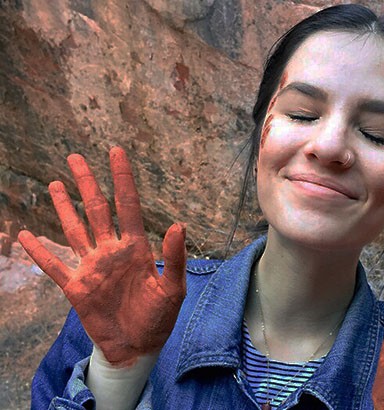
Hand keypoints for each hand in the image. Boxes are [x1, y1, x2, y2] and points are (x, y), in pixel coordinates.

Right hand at [18, 147, 186, 366]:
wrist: (137, 347)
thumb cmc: (159, 317)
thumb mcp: (173, 289)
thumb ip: (175, 258)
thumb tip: (179, 224)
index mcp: (136, 249)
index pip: (128, 206)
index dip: (122, 179)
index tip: (116, 152)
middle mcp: (111, 251)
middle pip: (97, 210)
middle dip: (87, 183)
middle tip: (76, 157)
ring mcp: (91, 267)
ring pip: (74, 230)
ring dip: (64, 207)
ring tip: (56, 183)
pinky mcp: (75, 287)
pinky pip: (53, 266)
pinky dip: (38, 252)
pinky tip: (24, 235)